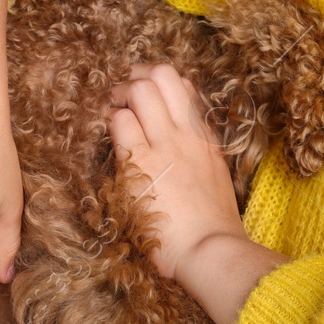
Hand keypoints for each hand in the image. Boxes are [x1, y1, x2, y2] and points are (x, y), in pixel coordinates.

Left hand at [107, 62, 243, 282]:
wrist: (209, 248)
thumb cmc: (212, 226)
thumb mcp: (215, 178)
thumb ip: (200, 156)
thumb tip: (186, 151)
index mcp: (205, 137)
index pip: (185, 88)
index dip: (160, 84)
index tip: (147, 97)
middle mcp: (186, 132)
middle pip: (162, 74)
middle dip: (136, 77)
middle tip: (122, 95)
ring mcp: (165, 144)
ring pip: (140, 90)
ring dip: (119, 95)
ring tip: (112, 111)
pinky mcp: (140, 163)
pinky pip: (120, 123)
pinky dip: (110, 122)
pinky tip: (107, 136)